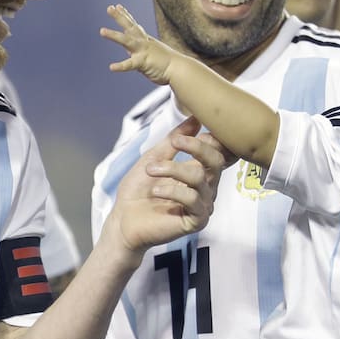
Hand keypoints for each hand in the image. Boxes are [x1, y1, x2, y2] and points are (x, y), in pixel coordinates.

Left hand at [100, 4, 177, 84]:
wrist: (180, 70)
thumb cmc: (168, 64)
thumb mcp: (154, 54)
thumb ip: (144, 53)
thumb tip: (137, 55)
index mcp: (145, 41)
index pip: (134, 26)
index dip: (125, 16)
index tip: (118, 6)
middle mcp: (143, 43)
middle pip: (130, 27)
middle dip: (119, 17)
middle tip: (109, 8)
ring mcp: (143, 51)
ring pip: (126, 41)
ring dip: (114, 35)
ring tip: (102, 31)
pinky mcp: (143, 63)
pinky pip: (130, 64)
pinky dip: (121, 66)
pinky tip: (111, 67)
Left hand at [101, 117, 228, 256]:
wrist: (123, 219)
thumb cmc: (137, 191)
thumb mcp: (153, 158)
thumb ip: (174, 140)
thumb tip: (195, 118)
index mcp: (198, 171)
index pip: (216, 150)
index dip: (207, 138)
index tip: (183, 132)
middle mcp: (205, 187)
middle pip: (216, 160)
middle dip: (196, 146)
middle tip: (175, 142)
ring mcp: (202, 204)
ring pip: (200, 177)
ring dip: (172, 169)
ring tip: (151, 170)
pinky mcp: (196, 220)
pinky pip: (193, 200)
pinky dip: (172, 190)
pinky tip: (156, 190)